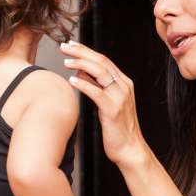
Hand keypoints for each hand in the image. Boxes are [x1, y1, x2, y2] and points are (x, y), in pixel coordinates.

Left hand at [62, 41, 148, 169]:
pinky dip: (84, 84)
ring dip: (81, 64)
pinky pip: (97, 93)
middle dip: (81, 51)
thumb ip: (96, 86)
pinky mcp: (113, 110)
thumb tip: (81, 71)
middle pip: (101, 61)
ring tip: (66, 61)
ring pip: (100, 72)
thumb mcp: (107, 103)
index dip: (86, 50)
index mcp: (123, 83)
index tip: (70, 45)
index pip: (103, 60)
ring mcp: (120, 98)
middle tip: (64, 46)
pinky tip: (72, 80)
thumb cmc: (118, 129)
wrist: (130, 150)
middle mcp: (123, 87)